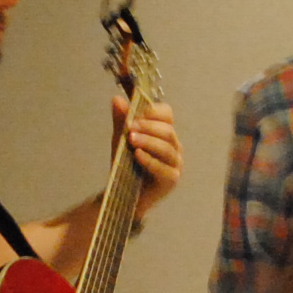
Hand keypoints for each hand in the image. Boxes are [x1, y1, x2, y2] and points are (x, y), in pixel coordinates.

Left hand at [117, 95, 183, 213]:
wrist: (122, 193)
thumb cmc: (126, 164)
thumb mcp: (121, 138)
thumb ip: (121, 120)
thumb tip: (116, 99)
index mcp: (164, 132)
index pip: (167, 114)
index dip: (153, 111)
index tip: (136, 113)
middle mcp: (174, 146)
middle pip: (167, 131)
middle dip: (148, 127)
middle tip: (130, 127)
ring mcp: (176, 164)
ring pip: (167, 148)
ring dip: (148, 142)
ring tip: (131, 139)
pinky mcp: (172, 180)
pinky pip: (164, 168)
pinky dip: (150, 160)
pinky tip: (137, 155)